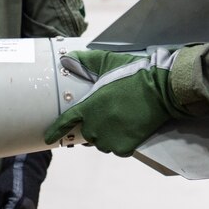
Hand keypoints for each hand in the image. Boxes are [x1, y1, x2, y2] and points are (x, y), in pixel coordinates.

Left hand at [44, 48, 184, 156]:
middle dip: (95, 126)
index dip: (56, 131)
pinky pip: (118, 150)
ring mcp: (109, 138)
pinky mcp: (124, 147)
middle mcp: (94, 126)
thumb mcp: (106, 62)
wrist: (160, 88)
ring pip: (102, 143)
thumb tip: (66, 58)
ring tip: (122, 121)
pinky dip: (122, 143)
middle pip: (88, 133)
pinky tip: (130, 130)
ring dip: (108, 136)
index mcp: (88, 107)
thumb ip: (84, 62)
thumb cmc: (133, 74)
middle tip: (110, 115)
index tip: (49, 138)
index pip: (66, 122)